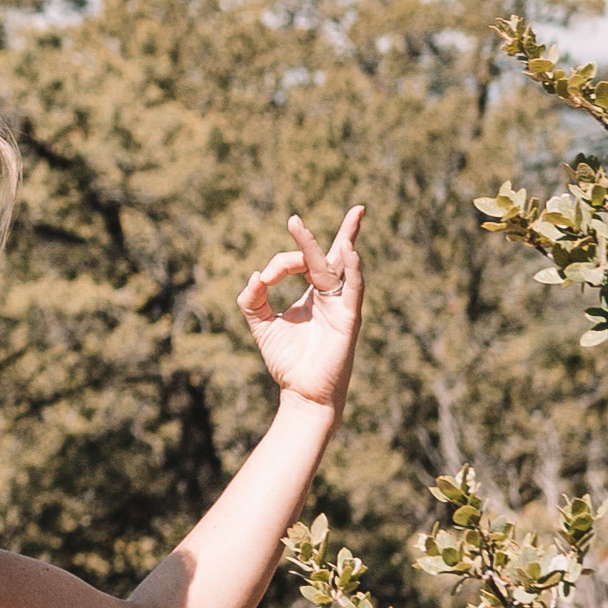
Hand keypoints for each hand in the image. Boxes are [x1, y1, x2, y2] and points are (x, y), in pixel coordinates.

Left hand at [239, 204, 364, 411]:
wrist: (302, 393)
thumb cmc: (287, 362)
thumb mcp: (262, 325)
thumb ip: (252, 301)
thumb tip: (254, 277)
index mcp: (313, 293)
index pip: (300, 262)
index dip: (278, 264)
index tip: (262, 282)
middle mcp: (330, 295)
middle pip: (328, 255)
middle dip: (314, 236)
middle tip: (293, 217)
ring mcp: (341, 305)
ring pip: (337, 267)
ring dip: (341, 240)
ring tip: (351, 214)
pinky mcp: (349, 319)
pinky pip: (355, 289)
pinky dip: (354, 269)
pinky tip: (349, 250)